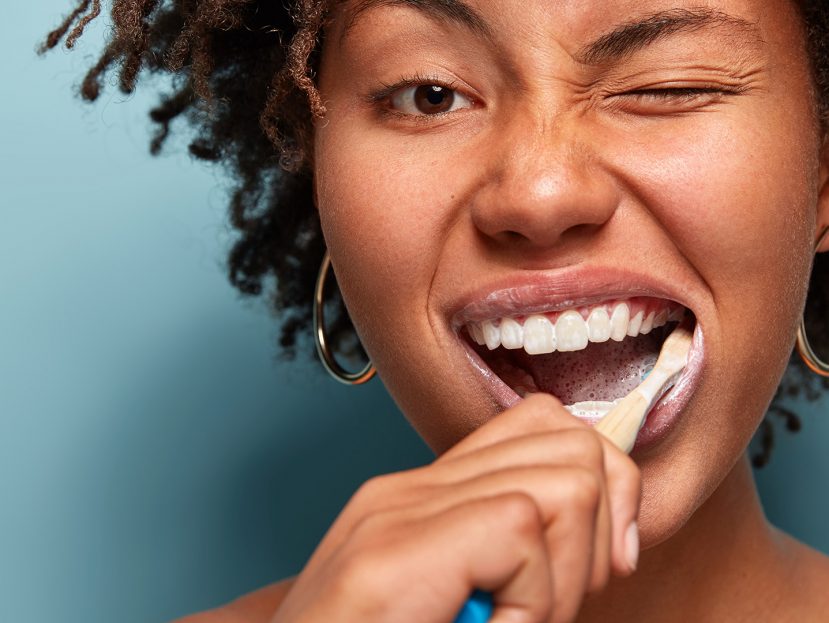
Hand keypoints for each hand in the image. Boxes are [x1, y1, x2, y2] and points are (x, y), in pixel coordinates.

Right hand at [270, 394, 641, 622]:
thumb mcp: (468, 599)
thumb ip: (514, 558)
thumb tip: (607, 532)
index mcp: (428, 496)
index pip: (544, 426)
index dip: (604, 484)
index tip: (601, 563)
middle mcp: (412, 489)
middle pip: (571, 442)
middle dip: (600, 528)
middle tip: (556, 601)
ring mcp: (401, 511)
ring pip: (565, 482)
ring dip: (566, 576)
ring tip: (517, 622)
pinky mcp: (398, 549)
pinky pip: (525, 529)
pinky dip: (536, 601)